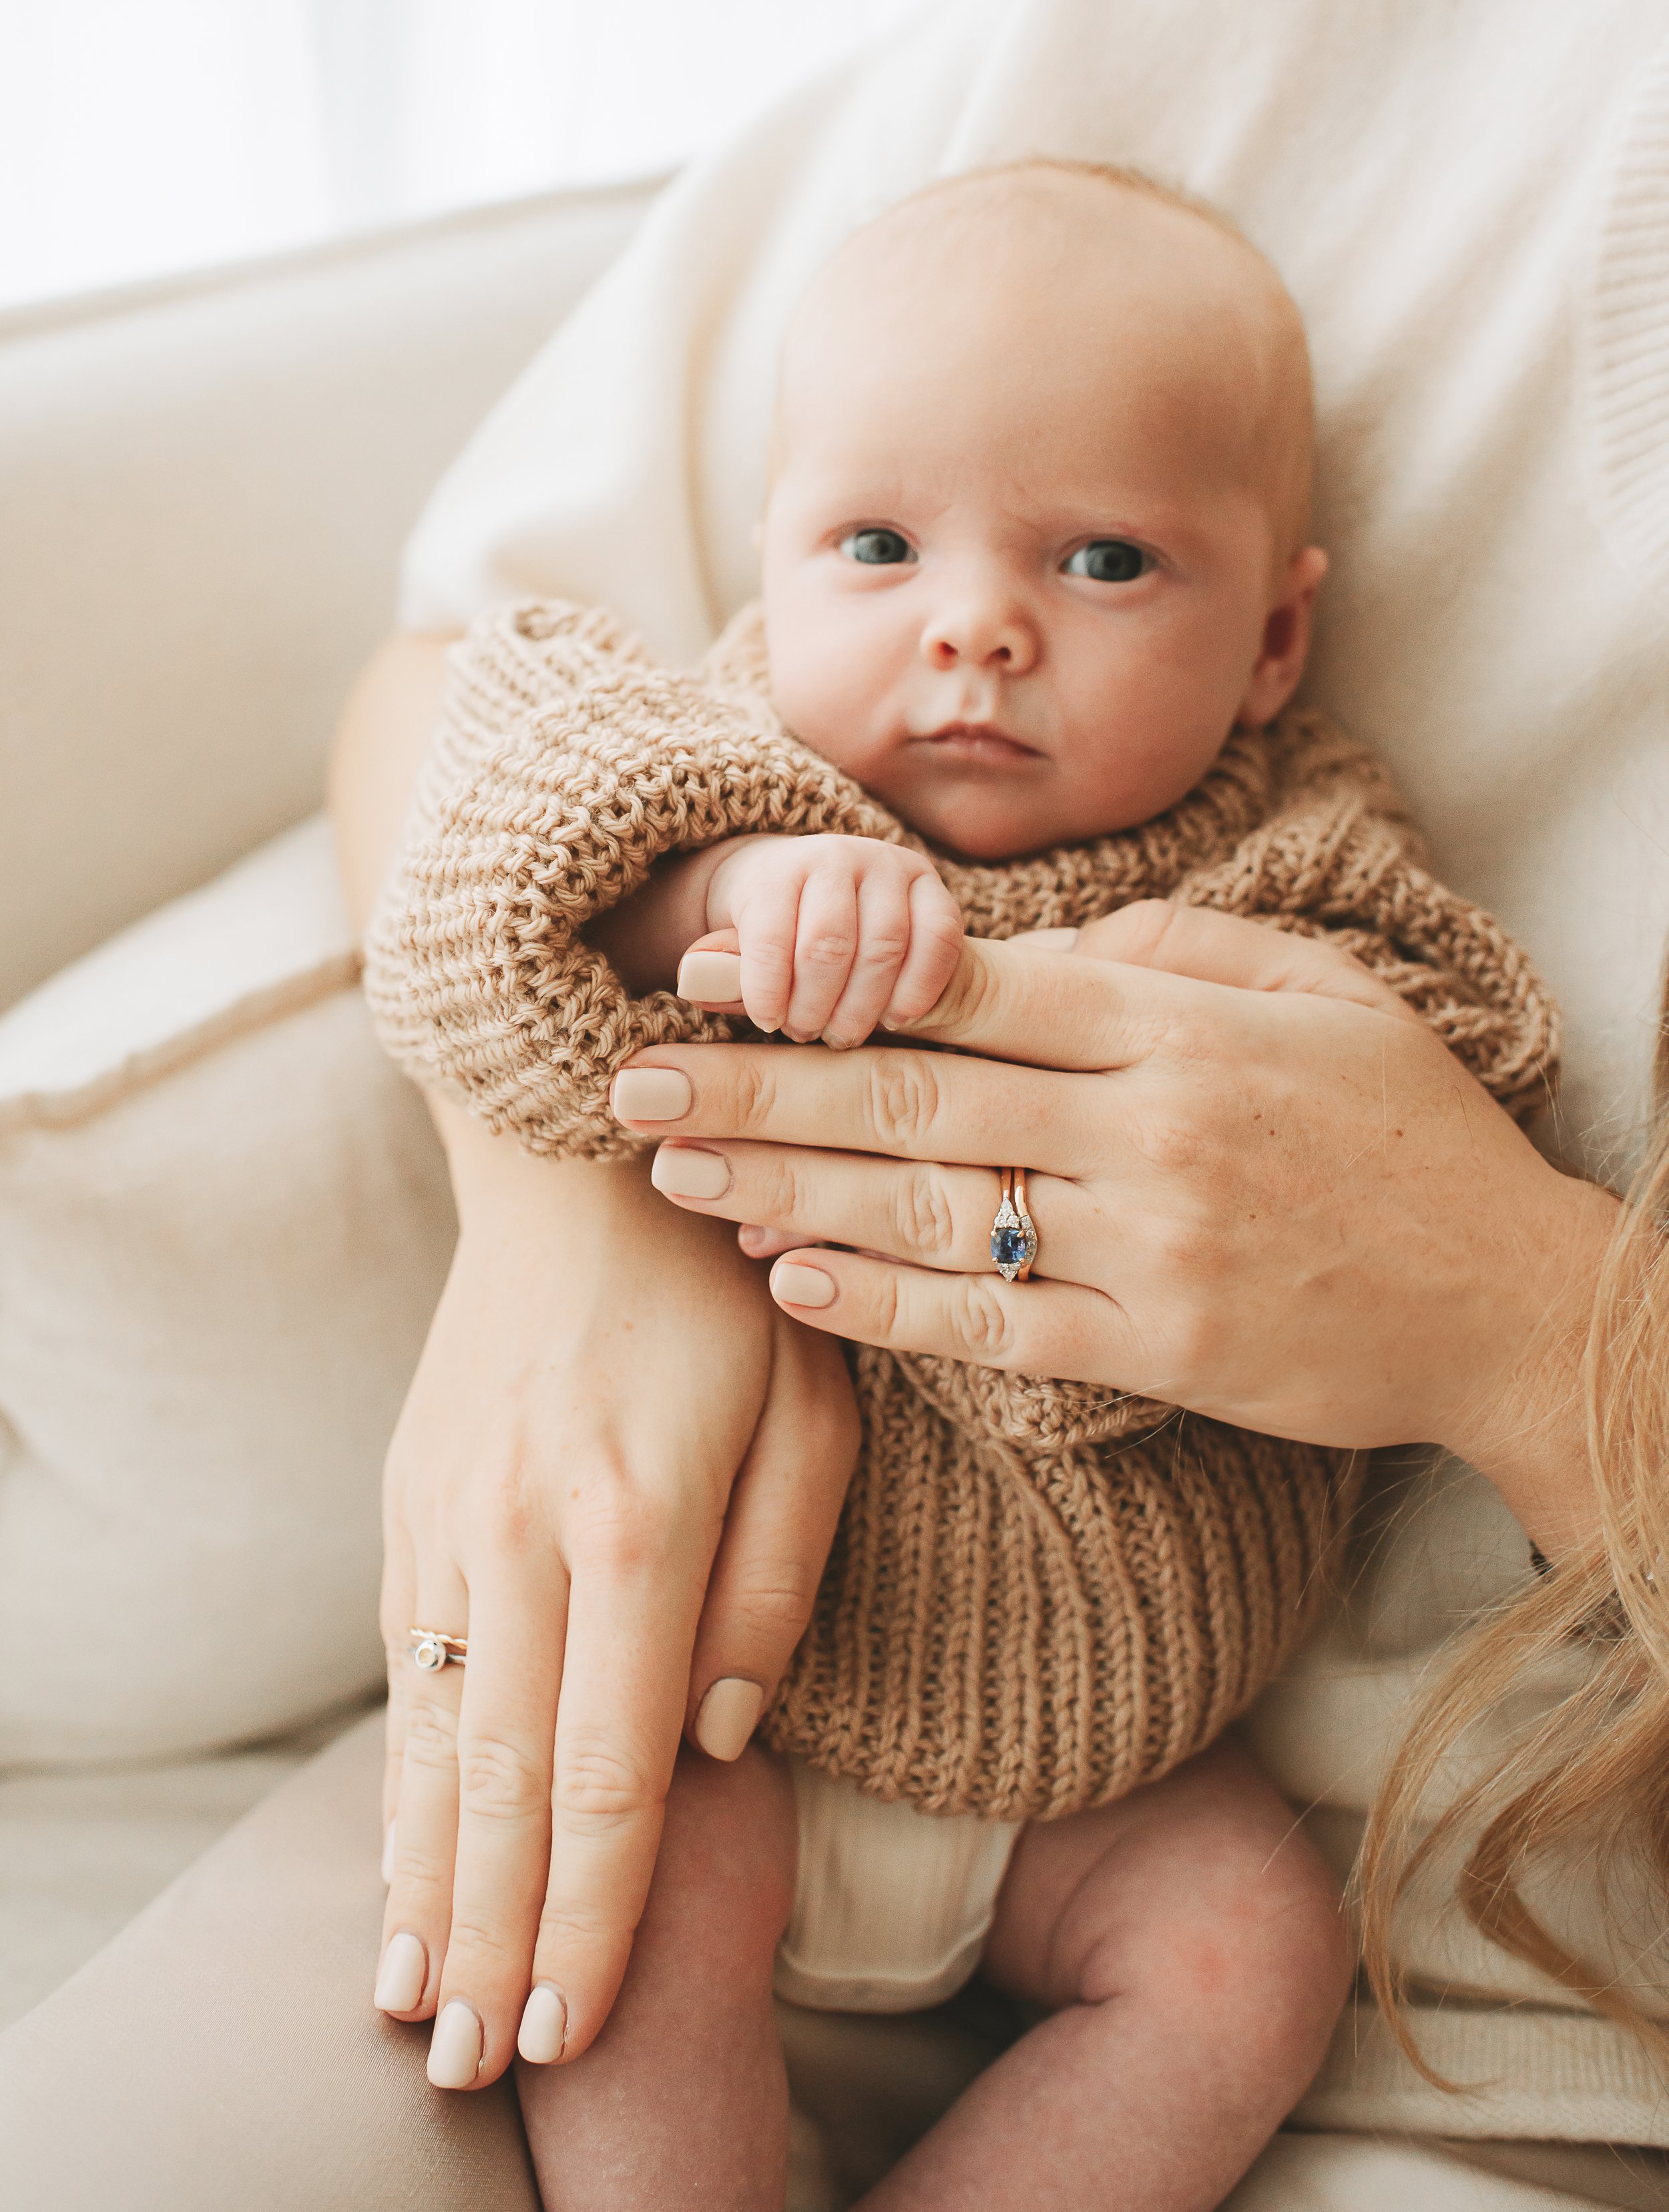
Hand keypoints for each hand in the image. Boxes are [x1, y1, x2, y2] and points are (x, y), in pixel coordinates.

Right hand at [375, 1114, 855, 2090]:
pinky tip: (393, 1855)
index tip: (576, 2024)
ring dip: (418, 1885)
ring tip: (412, 2006)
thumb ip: (772, 1585)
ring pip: (424, 1738)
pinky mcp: (408, 1501)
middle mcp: (517, 1533)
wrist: (573, 1158)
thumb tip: (715, 1742)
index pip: (606, 1767)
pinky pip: (400, 1668)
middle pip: (494, 1783)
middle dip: (491, 1938)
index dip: (594, 1911)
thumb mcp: (812, 1413)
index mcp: (634, 1521)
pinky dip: (393, 1781)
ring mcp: (444, 1518)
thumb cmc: (729, 1285)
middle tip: (477, 2068)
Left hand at [619, 902, 1617, 1558]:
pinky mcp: (1162, 1351)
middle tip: (632, 1074)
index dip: (823, 977)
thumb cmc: (1406, 1132)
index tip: (707, 969)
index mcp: (1176, 1023)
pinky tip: (793, 1278)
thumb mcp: (1320, 992)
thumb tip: (1036, 941)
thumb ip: (1174, 951)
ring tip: (678, 1168)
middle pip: (918, 1095)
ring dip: (792, 1188)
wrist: (1512, 1299)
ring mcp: (1153, 1245)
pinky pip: (994, 1327)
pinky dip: (887, 1303)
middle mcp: (1151, 1126)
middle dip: (761, 1082)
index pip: (966, 988)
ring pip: (935, 1210)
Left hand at [682, 832, 963, 1047]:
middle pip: (829, 944)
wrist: (820, 898)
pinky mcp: (937, 891)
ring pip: (885, 947)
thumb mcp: (737, 951)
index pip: (770, 933)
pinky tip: (895, 1019)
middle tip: (805, 1034)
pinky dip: (919, 988)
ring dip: (863, 1006)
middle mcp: (839, 857)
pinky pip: (940, 939)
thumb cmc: (775, 938)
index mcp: (779, 869)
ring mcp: (893, 870)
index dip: (765, 990)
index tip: (767, 1024)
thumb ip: (722, 971)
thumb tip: (694, 983)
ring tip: (842, 1035)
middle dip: (814, 1005)